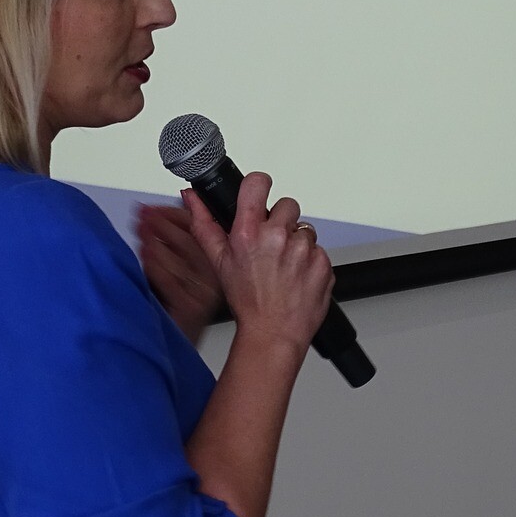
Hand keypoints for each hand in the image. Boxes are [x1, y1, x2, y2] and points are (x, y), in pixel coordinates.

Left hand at [136, 200, 224, 346]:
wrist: (177, 351)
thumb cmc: (178, 310)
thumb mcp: (181, 271)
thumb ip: (175, 244)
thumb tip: (155, 215)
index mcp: (215, 264)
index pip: (200, 228)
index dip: (175, 213)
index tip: (154, 207)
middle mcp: (212, 278)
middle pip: (190, 239)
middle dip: (162, 223)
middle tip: (143, 213)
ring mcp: (202, 294)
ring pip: (180, 257)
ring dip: (157, 240)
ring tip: (141, 229)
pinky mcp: (190, 308)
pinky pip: (171, 282)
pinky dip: (156, 266)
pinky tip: (145, 256)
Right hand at [182, 173, 332, 364]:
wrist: (274, 333)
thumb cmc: (248, 301)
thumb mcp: (219, 262)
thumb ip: (204, 224)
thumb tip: (192, 198)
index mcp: (249, 233)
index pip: (258, 182)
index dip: (260, 186)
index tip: (259, 194)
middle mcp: (277, 237)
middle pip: (287, 205)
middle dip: (280, 222)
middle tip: (271, 246)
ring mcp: (303, 250)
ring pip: (304, 229)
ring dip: (296, 243)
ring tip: (283, 266)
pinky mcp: (323, 263)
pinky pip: (318, 250)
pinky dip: (310, 261)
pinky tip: (297, 276)